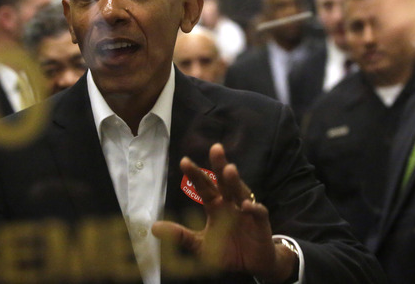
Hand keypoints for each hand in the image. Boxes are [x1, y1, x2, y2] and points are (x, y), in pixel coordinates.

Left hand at [151, 143, 297, 282]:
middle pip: (224, 182)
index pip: (205, 186)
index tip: (184, 161)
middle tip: (216, 148)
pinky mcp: (261, 224)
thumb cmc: (227, 251)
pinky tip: (245, 205)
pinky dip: (253, 208)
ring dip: (235, 182)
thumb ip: (179, 235)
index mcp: (216, 206)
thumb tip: (153, 227)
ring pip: (241, 192)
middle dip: (220, 165)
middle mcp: (231, 204)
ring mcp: (247, 211)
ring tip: (229, 169)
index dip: (195, 174)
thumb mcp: (200, 245)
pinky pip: (258, 213)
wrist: (252, 266)